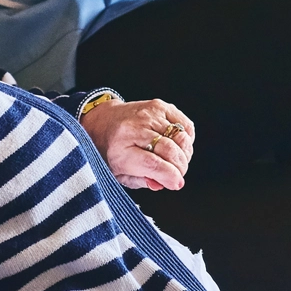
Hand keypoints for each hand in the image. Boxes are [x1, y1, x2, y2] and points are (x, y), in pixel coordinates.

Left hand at [79, 98, 195, 190]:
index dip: (170, 176)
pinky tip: (178, 146)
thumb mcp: (119, 174)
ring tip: (177, 162)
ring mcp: (148, 114)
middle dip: (180, 168)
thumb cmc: (111, 152)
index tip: (176, 184)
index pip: (152, 164)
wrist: (103, 122)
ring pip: (180, 138)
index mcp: (119, 149)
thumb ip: (142, 181)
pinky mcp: (160, 106)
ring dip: (184, 155)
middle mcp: (134, 128)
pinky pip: (185, 125)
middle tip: (177, 175)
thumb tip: (164, 183)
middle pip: (169, 150)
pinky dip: (186, 139)